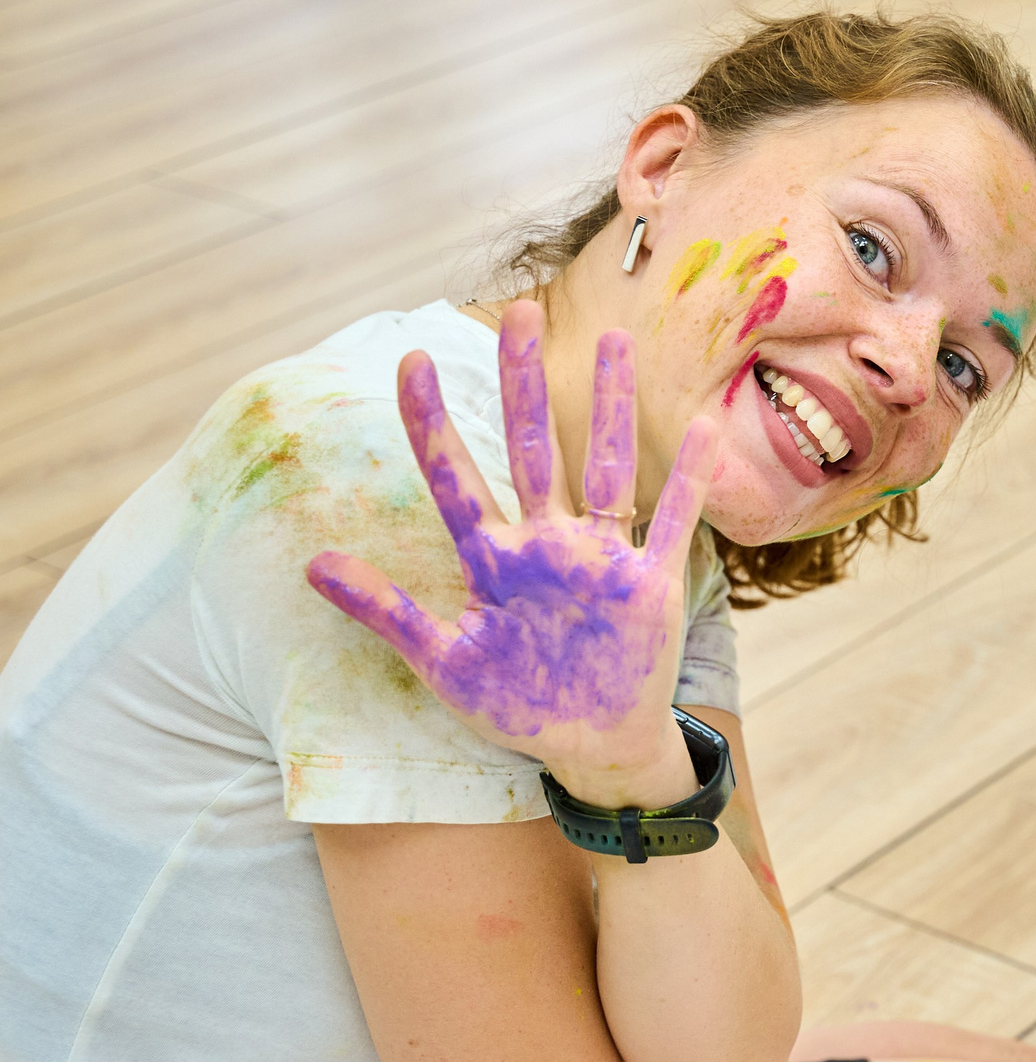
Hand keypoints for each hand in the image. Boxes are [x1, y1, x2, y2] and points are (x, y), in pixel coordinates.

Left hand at [306, 300, 716, 804]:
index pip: (455, 478)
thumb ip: (385, 611)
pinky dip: (689, 479)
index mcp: (494, 561)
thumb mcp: (443, 663)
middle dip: (524, 381)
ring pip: (607, 466)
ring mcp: (602, 560)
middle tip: (519, 312)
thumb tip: (309, 564)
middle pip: (533, 447)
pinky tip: (701, 427)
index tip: (410, 361)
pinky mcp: (650, 585)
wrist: (594, 749)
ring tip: (615, 341)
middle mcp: (548, 545)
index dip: (431, 422)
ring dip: (608, 406)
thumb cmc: (517, 708)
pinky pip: (673, 522)